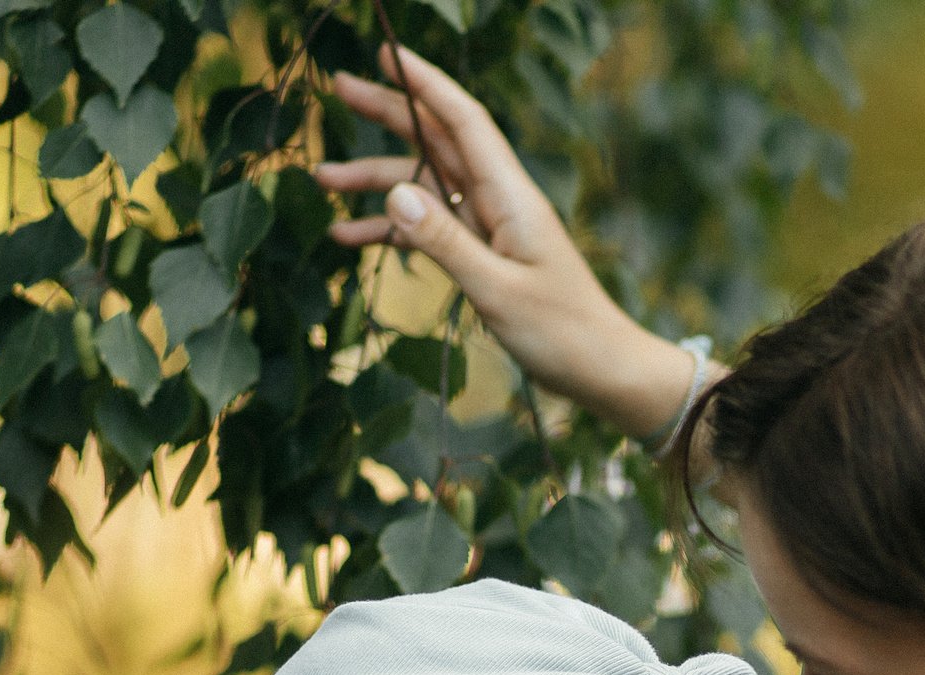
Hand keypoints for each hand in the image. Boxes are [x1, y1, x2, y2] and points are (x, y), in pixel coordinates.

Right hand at [316, 45, 698, 439]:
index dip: (425, 84)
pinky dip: (392, 231)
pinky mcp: (484, 255)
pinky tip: (349, 237)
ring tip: (322, 179)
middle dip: (390, 114)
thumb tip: (396, 192)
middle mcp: (499, 201)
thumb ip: (445, 243)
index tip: (388, 53)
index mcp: (511, 196)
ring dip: (376, 182)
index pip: (463, 122)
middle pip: (437, 143)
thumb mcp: (498, 291)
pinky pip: (431, 231)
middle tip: (339, 87)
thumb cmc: (563, 333)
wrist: (602, 370)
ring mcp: (491, 227)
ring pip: (425, 188)